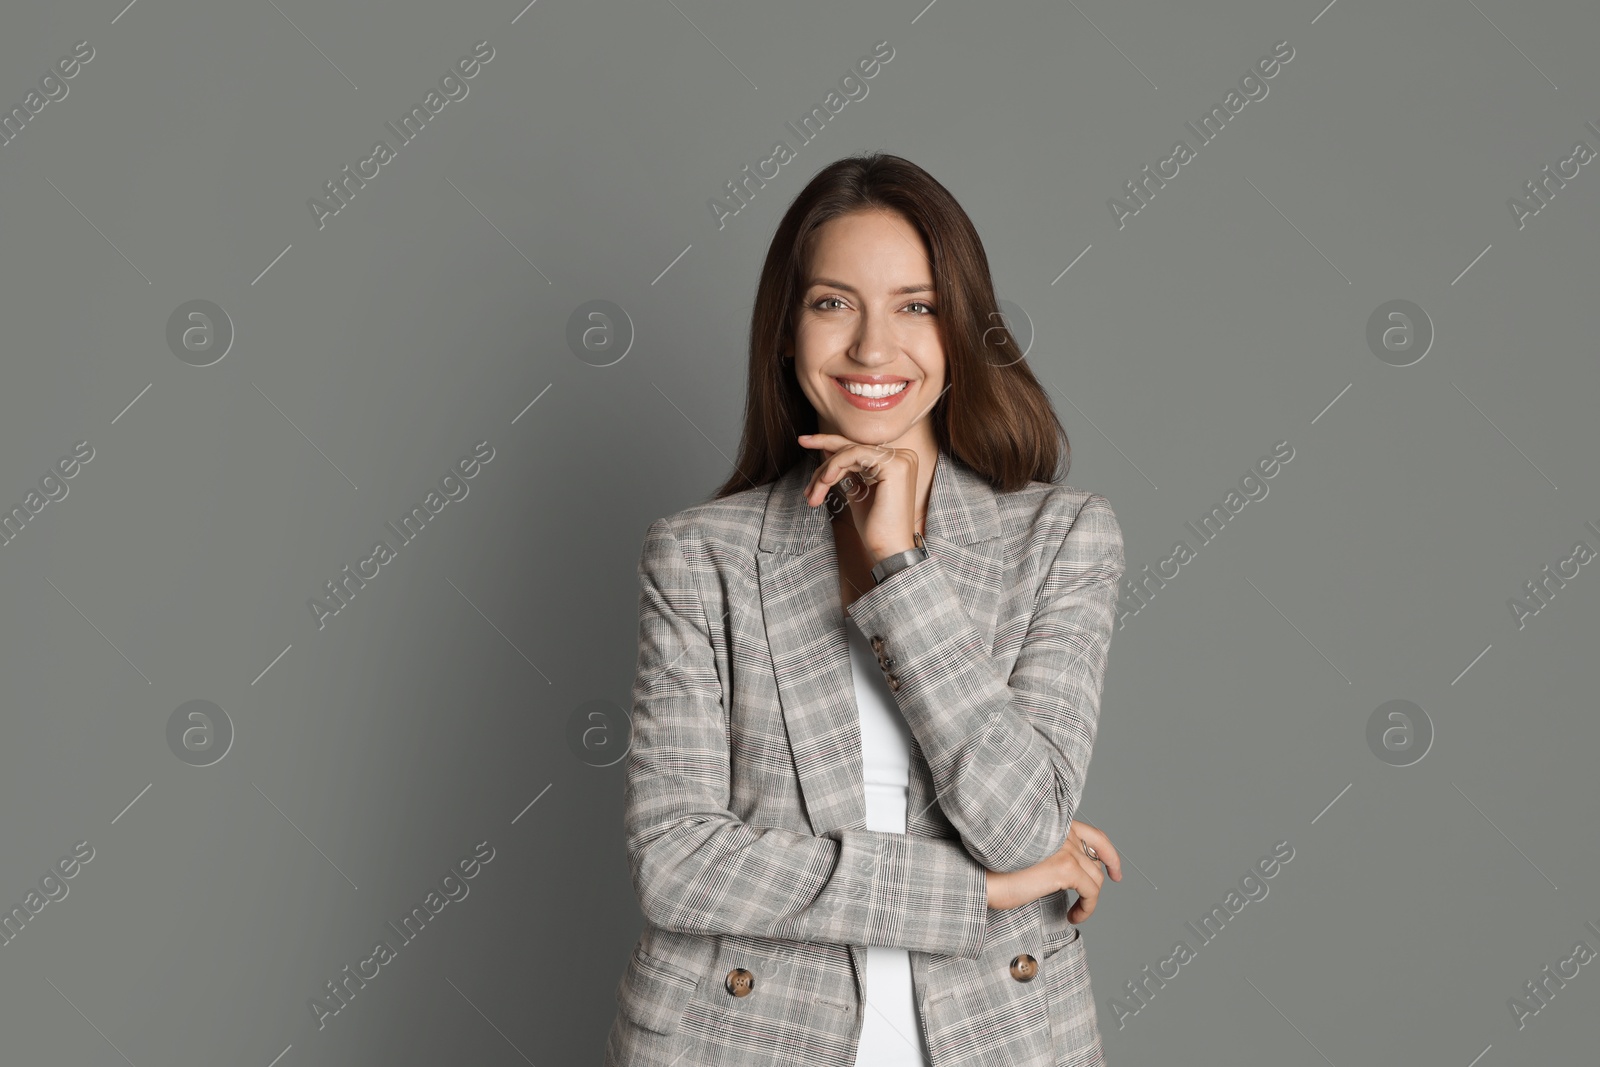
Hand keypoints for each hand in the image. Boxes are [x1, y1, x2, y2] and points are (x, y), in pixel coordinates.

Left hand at [797, 433, 920, 563]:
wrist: (888, 550)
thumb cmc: (875, 528)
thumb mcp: (858, 492)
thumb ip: (848, 471)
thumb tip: (828, 450)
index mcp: (896, 462)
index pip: (858, 449)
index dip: (829, 444)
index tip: (804, 441)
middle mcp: (903, 456)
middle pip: (852, 448)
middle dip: (824, 458)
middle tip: (800, 447)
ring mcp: (900, 459)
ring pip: (850, 452)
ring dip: (825, 472)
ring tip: (813, 494)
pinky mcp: (894, 466)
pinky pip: (854, 455)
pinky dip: (835, 466)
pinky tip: (824, 481)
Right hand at [984, 819, 1122, 920]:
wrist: (978, 875)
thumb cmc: (991, 867)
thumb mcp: (1026, 853)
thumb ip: (1049, 851)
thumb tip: (1069, 871)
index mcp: (1053, 824)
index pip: (1093, 835)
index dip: (1109, 853)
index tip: (1114, 870)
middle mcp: (1061, 830)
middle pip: (1097, 857)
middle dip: (1103, 877)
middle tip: (1099, 894)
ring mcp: (1064, 848)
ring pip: (1095, 877)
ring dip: (1090, 898)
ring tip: (1075, 911)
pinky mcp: (1064, 868)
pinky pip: (1091, 892)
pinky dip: (1087, 908)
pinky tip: (1074, 916)